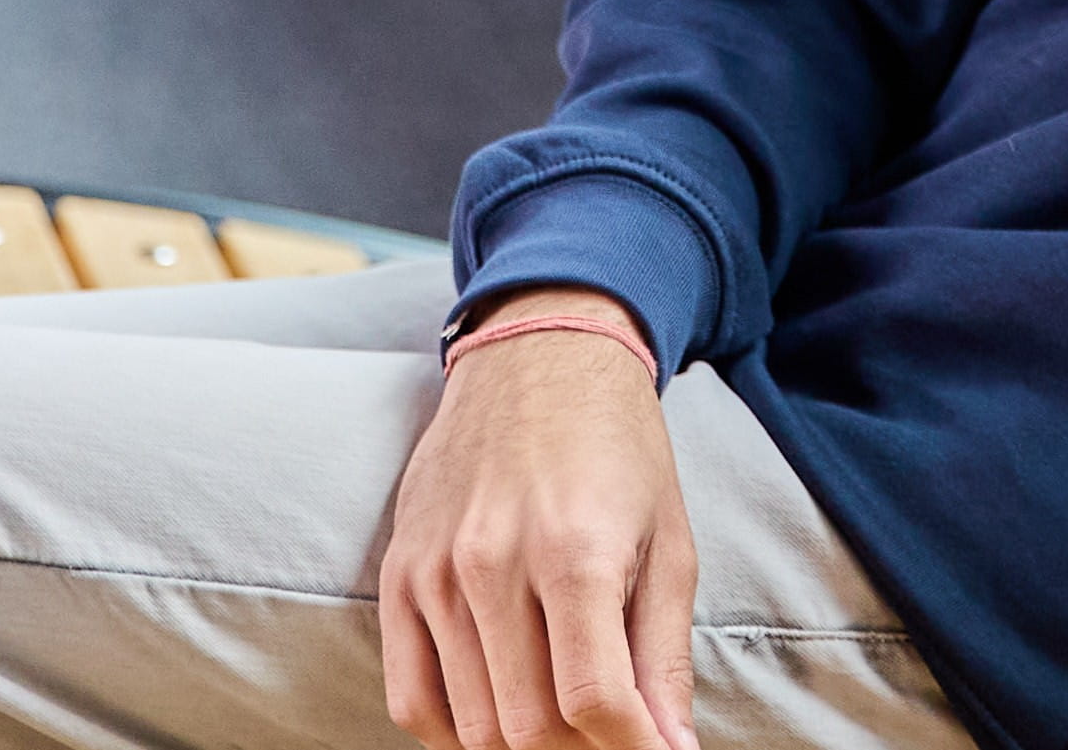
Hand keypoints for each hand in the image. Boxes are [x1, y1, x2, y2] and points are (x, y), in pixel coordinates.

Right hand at [379, 292, 699, 749]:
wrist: (536, 357)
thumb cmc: (619, 452)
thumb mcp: (669, 544)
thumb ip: (664, 655)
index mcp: (575, 551)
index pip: (594, 703)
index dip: (631, 749)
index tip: (650, 749)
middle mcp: (494, 563)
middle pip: (531, 727)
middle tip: (609, 729)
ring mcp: (436, 571)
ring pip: (474, 725)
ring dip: (524, 742)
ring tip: (565, 716)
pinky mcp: (398, 574)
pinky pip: (409, 698)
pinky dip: (455, 732)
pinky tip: (499, 711)